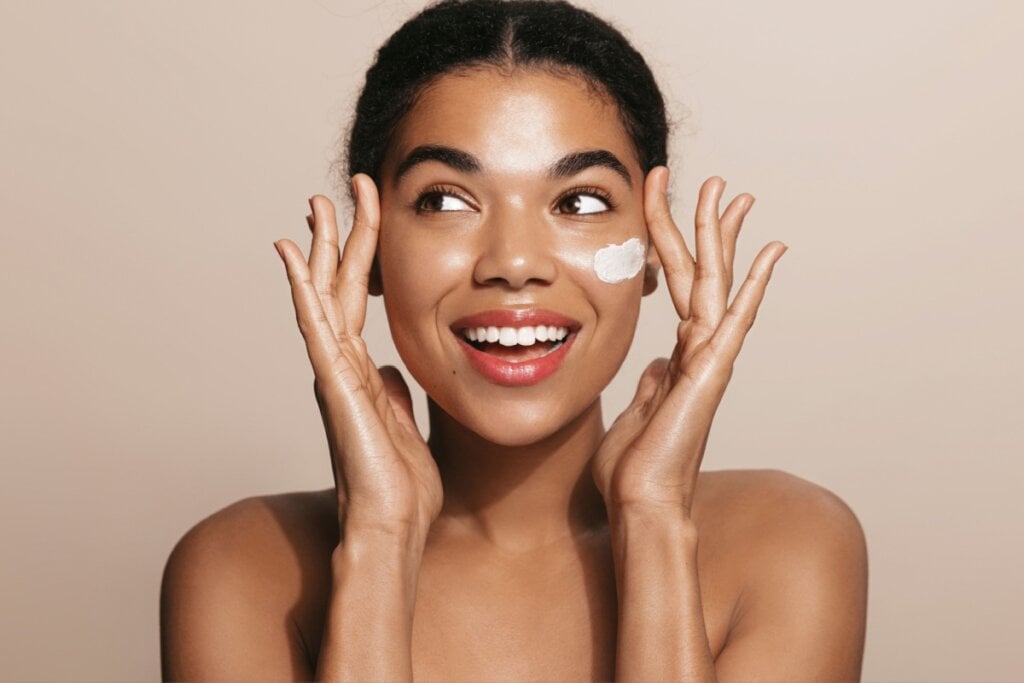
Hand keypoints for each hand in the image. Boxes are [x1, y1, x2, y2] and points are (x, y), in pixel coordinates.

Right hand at [274, 175, 442, 533]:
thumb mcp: (403, 424)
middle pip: (338, 287)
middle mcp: (341, 366)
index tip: (368, 214)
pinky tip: (293, 256)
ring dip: (320, 248)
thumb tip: (390, 367)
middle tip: (341, 189)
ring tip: (315, 203)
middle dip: (342, 235)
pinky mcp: (333, 386)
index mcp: (360, 371)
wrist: (393, 526)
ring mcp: (334, 373)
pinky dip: (303, 290)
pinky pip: (316, 329)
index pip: (359, 299)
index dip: (364, 255)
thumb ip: (392, 392)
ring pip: (324, 297)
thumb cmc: (401, 486)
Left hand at [591, 168, 786, 514]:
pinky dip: (751, 286)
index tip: (667, 209)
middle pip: (702, 273)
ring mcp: (709, 361)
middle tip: (713, 181)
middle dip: (704, 225)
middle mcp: (699, 352)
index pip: (677, 286)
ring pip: (716, 284)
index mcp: (677, 357)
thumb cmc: (635, 469)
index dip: (670, 244)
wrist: (641, 504)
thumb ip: (653, 385)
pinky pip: (733, 320)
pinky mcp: (711, 374)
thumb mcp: (635, 414)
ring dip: (720, 237)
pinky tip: (769, 252)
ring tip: (729, 192)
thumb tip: (659, 365)